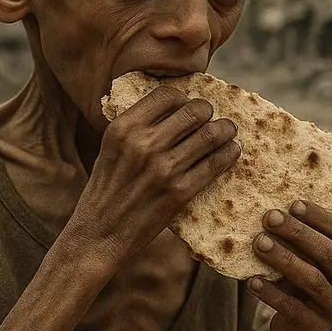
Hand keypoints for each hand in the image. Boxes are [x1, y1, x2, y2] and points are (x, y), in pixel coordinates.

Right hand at [70, 85, 240, 271]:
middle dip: (208, 112)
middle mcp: (143, 144)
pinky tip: (231, 152)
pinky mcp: (179, 192)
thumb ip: (136, 128)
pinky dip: (228, 154)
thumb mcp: (110, 149)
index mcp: (123, 128)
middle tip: (212, 117)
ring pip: (210, 135)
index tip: (188, 106)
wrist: (100, 235)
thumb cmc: (106, 191)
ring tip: (228, 131)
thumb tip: (173, 110)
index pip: (166, 96)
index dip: (184, 98)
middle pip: (193, 111)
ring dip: (225, 130)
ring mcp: (163, 168)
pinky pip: (215, 164)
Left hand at [248, 200, 331, 330]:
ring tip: (258, 243)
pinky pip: (292, 307)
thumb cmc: (305, 279)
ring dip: (283, 258)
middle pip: (328, 254)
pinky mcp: (318, 330)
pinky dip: (271, 292)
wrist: (297, 328)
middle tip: (269, 217)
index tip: (293, 204)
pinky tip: (252, 280)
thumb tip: (295, 194)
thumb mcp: (314, 259)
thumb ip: (313, 234)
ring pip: (312, 279)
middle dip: (297, 233)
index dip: (320, 217)